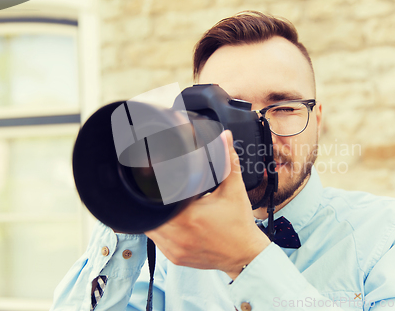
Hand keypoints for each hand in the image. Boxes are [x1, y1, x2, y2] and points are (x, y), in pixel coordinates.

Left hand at [145, 130, 270, 278]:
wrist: (245, 254)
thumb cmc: (239, 224)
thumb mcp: (234, 189)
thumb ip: (227, 161)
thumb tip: (225, 137)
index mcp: (189, 217)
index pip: (157, 199)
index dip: (153, 188)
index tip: (156, 180)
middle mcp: (178, 235)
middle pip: (149, 214)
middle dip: (152, 202)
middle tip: (161, 192)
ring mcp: (174, 249)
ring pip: (149, 230)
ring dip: (153, 217)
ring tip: (165, 206)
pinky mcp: (175, 257)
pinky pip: (157, 243)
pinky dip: (160, 230)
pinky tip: (170, 222)